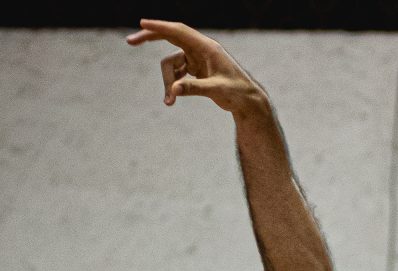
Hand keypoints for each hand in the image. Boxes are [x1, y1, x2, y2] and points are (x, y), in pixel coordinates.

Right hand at [125, 19, 264, 114]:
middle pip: (170, 38)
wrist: (248, 102)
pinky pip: (177, 74)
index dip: (160, 27)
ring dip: (167, 81)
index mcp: (207, 48)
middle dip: (150, 39)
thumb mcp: (217, 91)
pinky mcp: (196, 70)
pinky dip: (172, 85)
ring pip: (172, 64)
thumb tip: (173, 91)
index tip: (142, 23)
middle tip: (130, 42)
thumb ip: (195, 89)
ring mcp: (197, 60)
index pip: (179, 31)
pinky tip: (171, 99)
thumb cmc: (238, 93)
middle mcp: (201, 50)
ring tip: (169, 102)